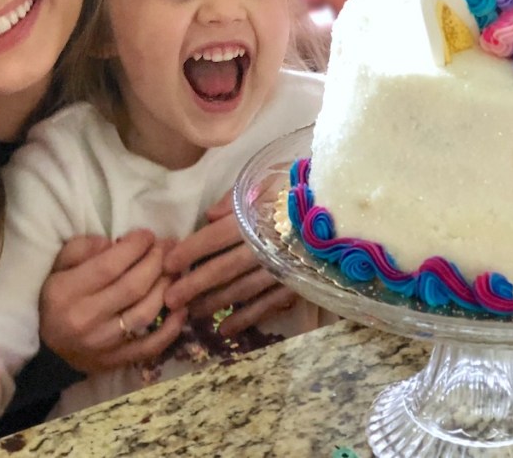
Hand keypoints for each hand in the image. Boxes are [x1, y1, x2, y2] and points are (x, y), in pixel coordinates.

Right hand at [38, 230, 187, 372]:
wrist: (47, 347)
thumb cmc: (56, 298)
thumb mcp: (58, 266)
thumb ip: (82, 248)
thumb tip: (113, 243)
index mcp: (66, 292)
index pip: (109, 266)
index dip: (135, 247)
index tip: (147, 235)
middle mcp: (85, 319)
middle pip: (133, 286)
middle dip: (157, 261)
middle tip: (168, 246)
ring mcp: (102, 344)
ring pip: (145, 313)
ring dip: (166, 287)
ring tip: (174, 269)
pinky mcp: (116, 361)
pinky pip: (151, 346)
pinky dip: (171, 328)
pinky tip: (181, 307)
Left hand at [163, 192, 297, 337]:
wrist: (344, 209)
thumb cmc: (299, 190)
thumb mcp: (266, 182)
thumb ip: (235, 199)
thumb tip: (208, 217)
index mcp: (255, 218)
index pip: (215, 237)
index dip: (190, 251)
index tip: (169, 264)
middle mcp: (265, 246)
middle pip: (224, 268)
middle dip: (194, 285)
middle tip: (170, 300)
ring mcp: (281, 268)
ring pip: (242, 290)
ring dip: (215, 303)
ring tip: (192, 315)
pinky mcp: (296, 283)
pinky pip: (268, 304)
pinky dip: (246, 318)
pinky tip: (226, 329)